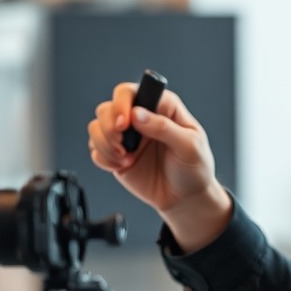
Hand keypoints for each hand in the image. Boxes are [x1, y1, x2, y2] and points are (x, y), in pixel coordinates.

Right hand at [87, 82, 231, 251]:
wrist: (187, 198)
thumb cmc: (195, 168)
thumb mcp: (190, 146)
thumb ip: (164, 127)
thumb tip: (137, 114)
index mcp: (161, 107)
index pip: (130, 92)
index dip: (121, 103)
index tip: (125, 123)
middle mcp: (140, 118)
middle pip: (107, 108)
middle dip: (109, 127)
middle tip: (122, 144)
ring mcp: (127, 137)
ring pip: (96, 127)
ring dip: (105, 144)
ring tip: (127, 158)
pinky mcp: (117, 155)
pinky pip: (96, 150)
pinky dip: (104, 159)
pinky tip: (123, 166)